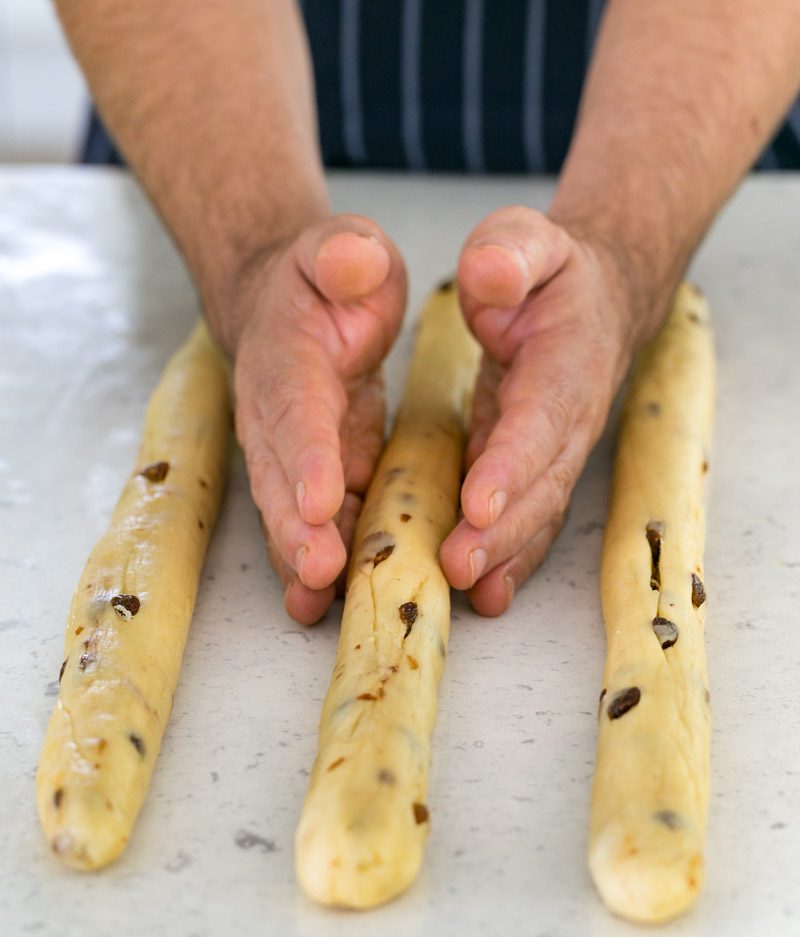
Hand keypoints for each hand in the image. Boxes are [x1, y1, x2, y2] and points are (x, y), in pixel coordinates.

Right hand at [225, 215, 406, 623]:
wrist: (290, 307)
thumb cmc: (329, 278)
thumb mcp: (346, 249)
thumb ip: (346, 253)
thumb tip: (353, 259)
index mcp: (289, 357)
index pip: (296, 406)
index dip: (306, 454)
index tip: (318, 499)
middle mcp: (277, 414)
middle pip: (280, 474)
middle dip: (296, 527)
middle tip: (318, 571)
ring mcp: (291, 452)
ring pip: (287, 510)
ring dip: (301, 557)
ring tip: (315, 602)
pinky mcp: (315, 474)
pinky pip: (311, 521)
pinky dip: (314, 561)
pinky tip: (321, 601)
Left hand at [439, 206, 641, 615]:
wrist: (595, 300)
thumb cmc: (551, 271)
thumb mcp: (525, 238)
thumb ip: (509, 251)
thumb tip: (488, 275)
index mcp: (564, 361)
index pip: (540, 417)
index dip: (512, 461)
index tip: (479, 501)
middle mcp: (568, 416)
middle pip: (541, 483)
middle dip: (502, 530)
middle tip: (457, 565)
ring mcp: (555, 448)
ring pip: (538, 512)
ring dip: (505, 554)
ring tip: (468, 590)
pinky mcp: (535, 466)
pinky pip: (529, 518)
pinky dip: (511, 556)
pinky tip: (486, 592)